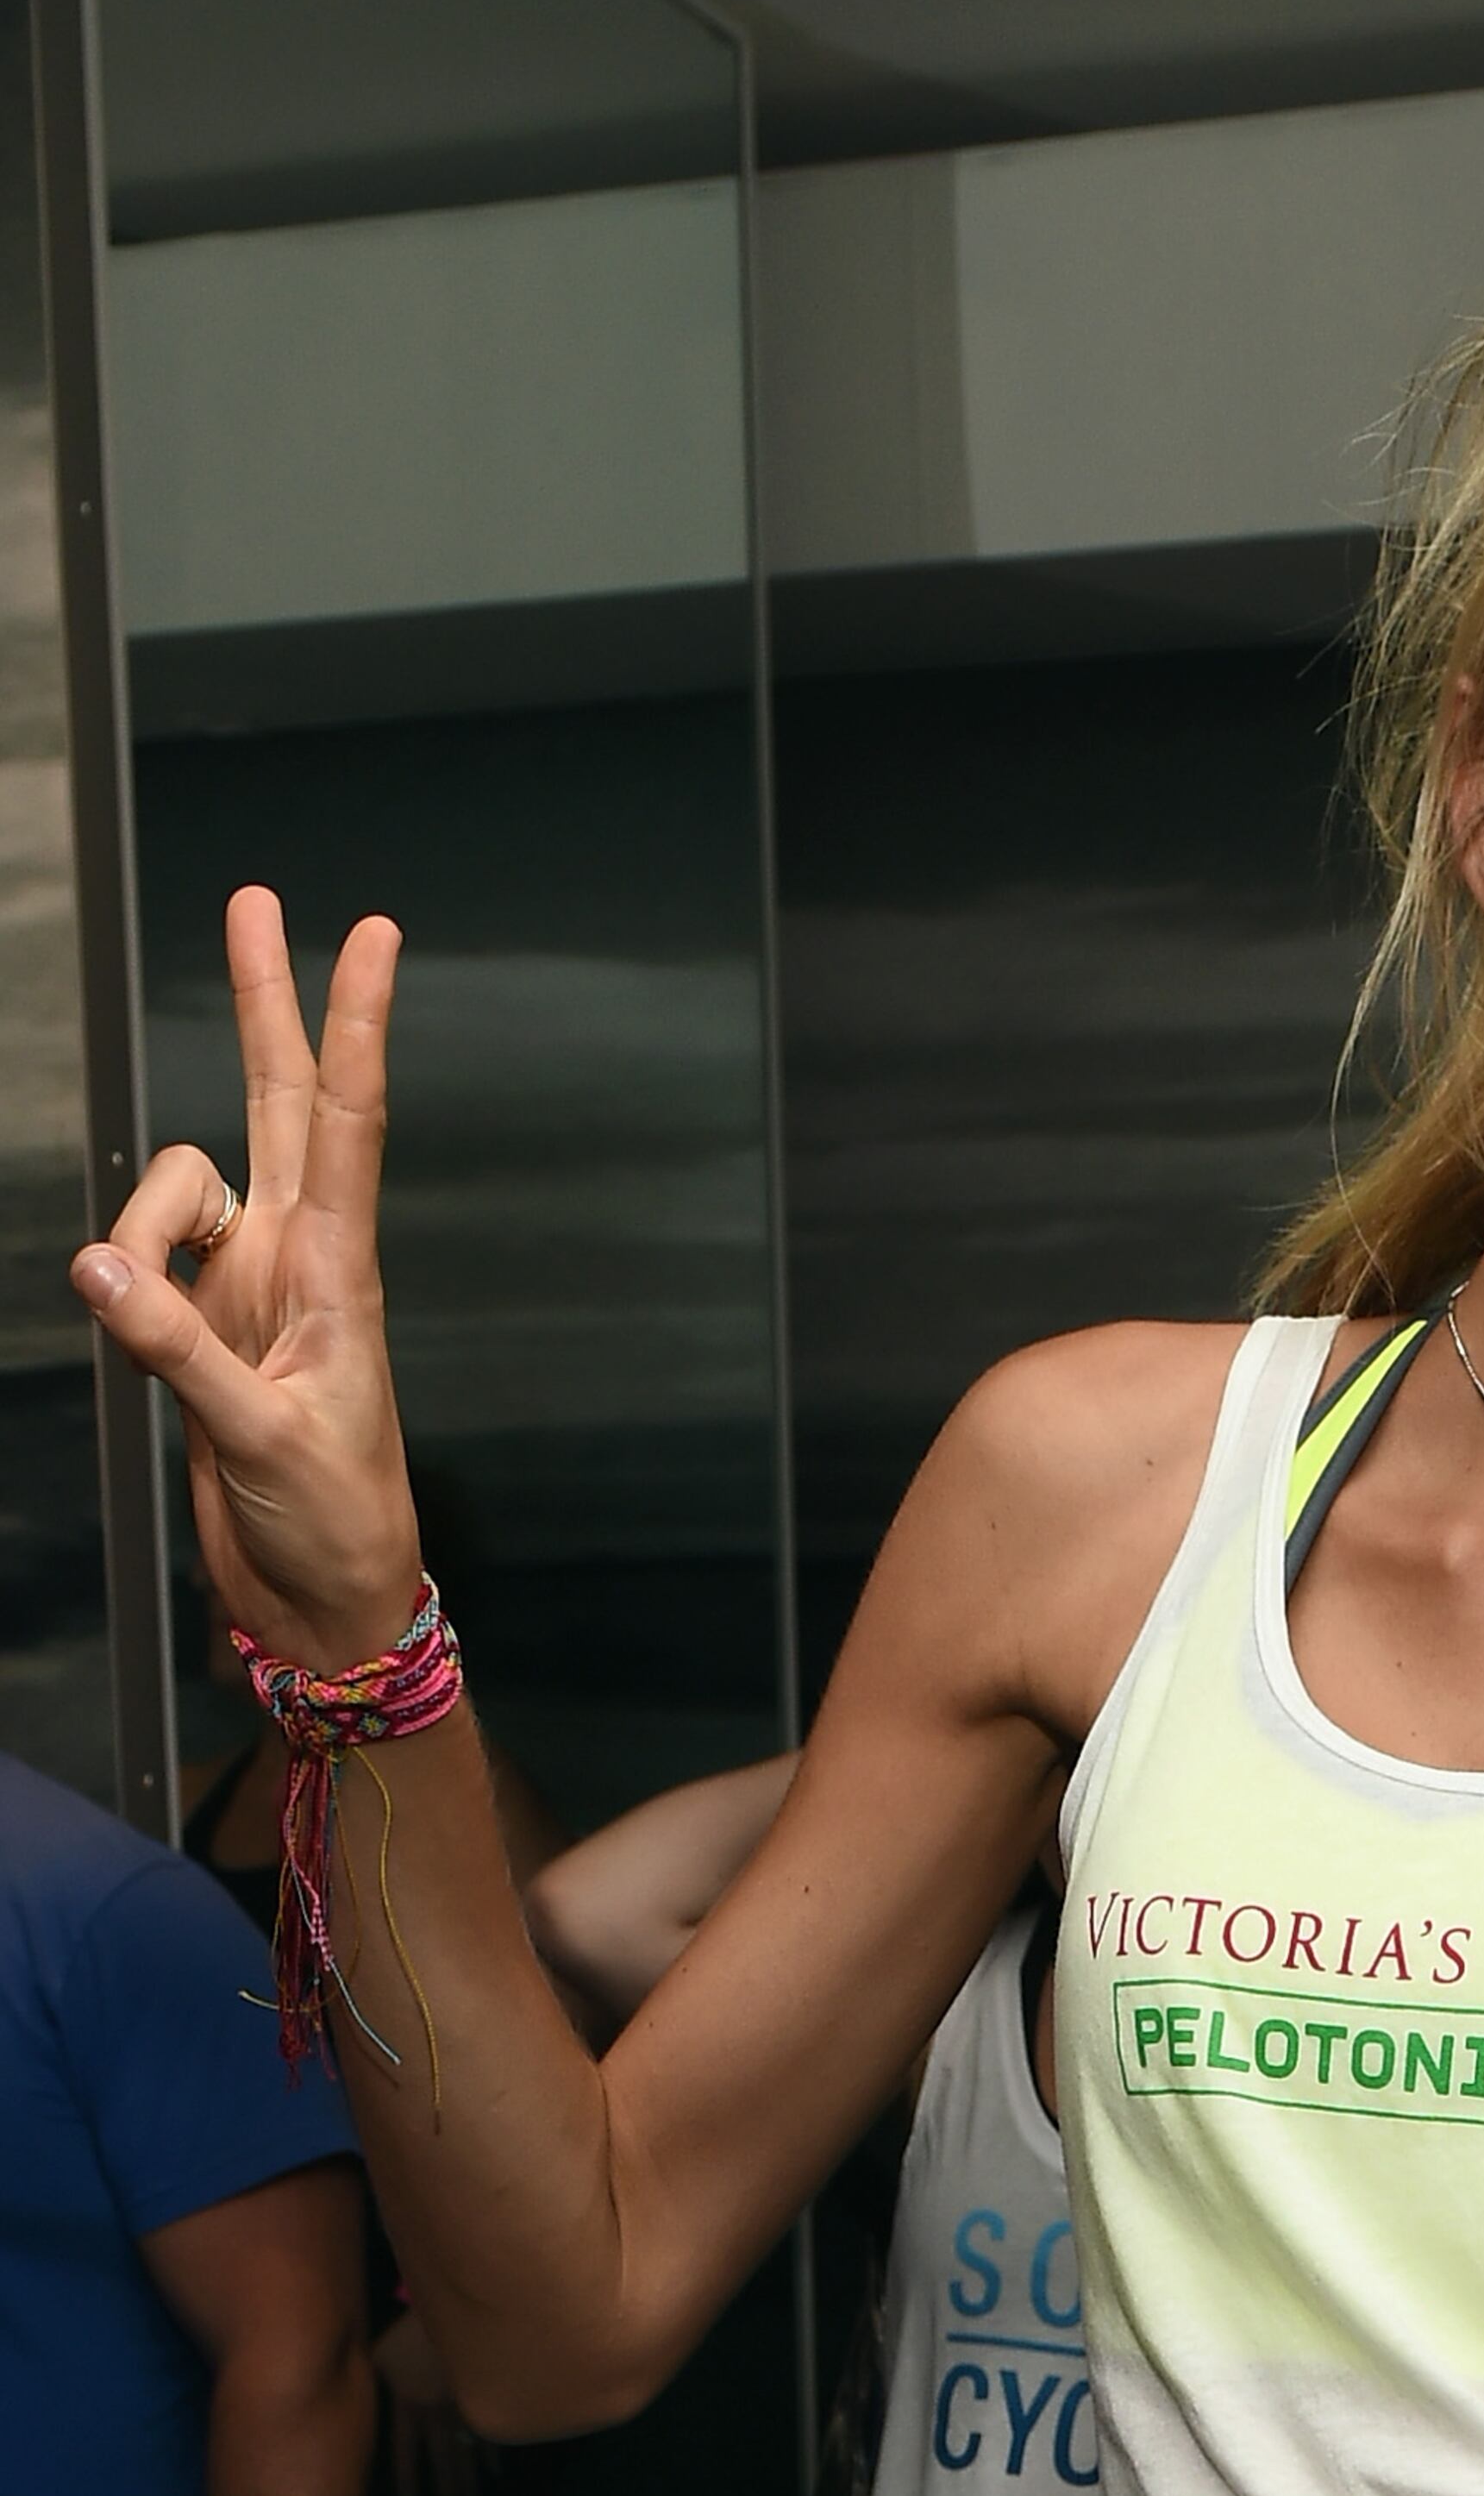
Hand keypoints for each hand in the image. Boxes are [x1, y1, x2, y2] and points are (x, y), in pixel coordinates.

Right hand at [70, 891, 419, 1672]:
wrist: (321, 1594)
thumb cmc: (330, 1519)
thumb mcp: (261, 1438)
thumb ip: (177, 1350)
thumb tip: (98, 1267)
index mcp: (339, 1272)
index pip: (347, 1123)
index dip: (354, 1026)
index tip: (373, 937)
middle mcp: (298, 1257)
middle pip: (279, 1100)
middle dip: (265, 1002)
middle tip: (258, 901)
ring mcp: (248, 1284)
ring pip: (180, 1185)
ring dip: (142, 1224)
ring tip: (147, 1320)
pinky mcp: (204, 1322)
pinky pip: (141, 1260)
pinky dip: (125, 1281)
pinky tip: (138, 1333)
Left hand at [375, 2305, 487, 2495]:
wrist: (457, 2318)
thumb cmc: (413, 2330)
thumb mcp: (381, 2352)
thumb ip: (377, 2377)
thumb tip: (353, 2389)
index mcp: (410, 2406)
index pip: (406, 2451)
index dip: (408, 2478)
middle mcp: (437, 2417)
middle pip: (442, 2462)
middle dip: (447, 2493)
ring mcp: (466, 2410)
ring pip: (468, 2455)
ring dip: (470, 2483)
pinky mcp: (488, 2399)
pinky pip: (490, 2434)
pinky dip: (492, 2456)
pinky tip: (494, 2473)